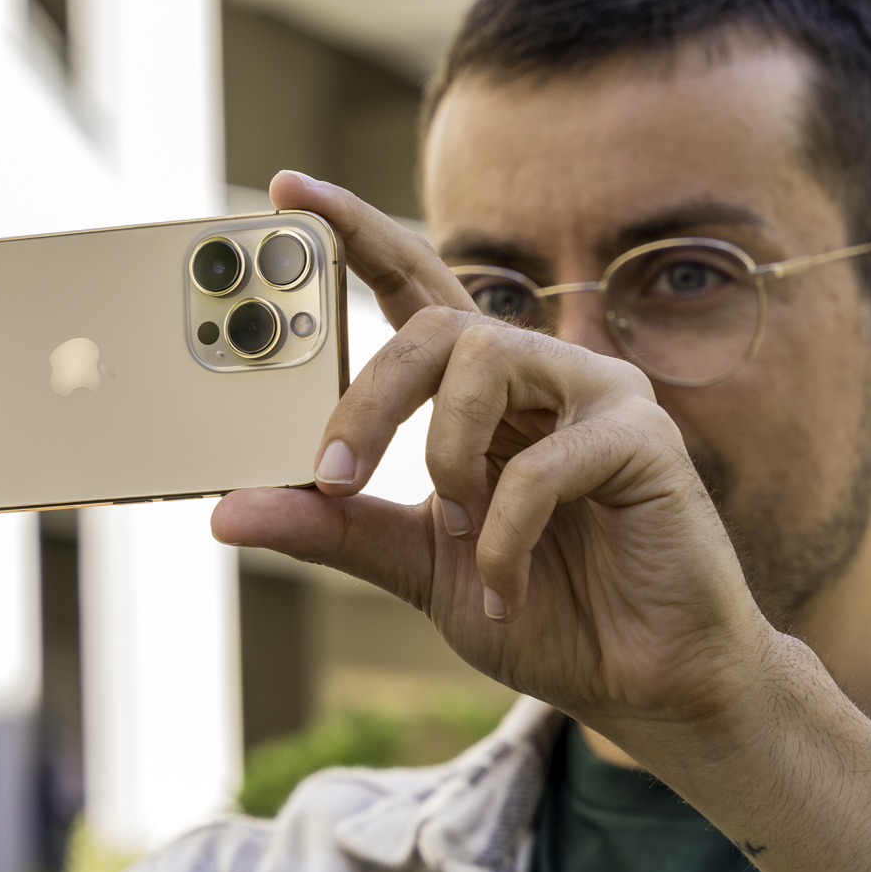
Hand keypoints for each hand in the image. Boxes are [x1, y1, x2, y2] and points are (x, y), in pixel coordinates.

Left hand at [215, 173, 788, 751]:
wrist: (642, 682)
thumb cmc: (543, 611)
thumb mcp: (413, 567)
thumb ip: (333, 528)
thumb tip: (226, 511)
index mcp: (484, 391)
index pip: (412, 284)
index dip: (354, 233)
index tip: (286, 189)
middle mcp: (540, 372)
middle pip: (435, 321)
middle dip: (369, 395)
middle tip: (336, 470)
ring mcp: (598, 393)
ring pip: (483, 359)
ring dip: (445, 458)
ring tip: (456, 533)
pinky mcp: (643, 437)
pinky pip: (543, 463)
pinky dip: (503, 536)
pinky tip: (506, 586)